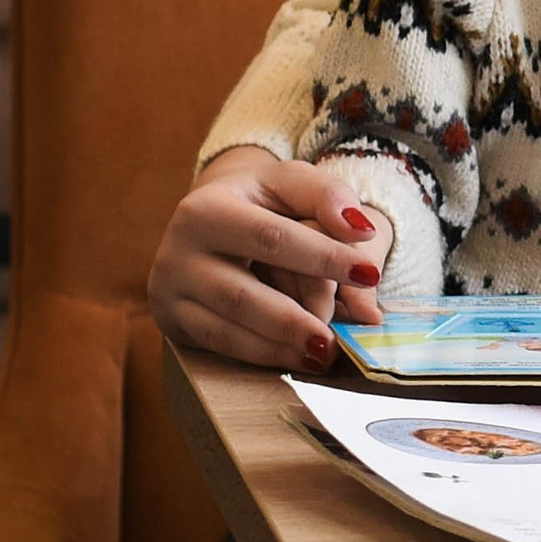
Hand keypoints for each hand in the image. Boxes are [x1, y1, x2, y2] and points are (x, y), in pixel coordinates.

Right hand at [147, 146, 390, 369]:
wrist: (206, 218)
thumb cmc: (258, 200)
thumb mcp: (289, 182)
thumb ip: (327, 196)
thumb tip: (360, 230)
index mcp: (206, 208)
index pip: (270, 238)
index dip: (322, 258)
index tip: (369, 274)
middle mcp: (179, 251)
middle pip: (240, 294)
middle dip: (292, 319)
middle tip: (337, 340)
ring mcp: (171, 290)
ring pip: (226, 327)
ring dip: (278, 346)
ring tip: (323, 355)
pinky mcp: (172, 320)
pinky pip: (218, 345)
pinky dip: (260, 355)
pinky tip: (296, 359)